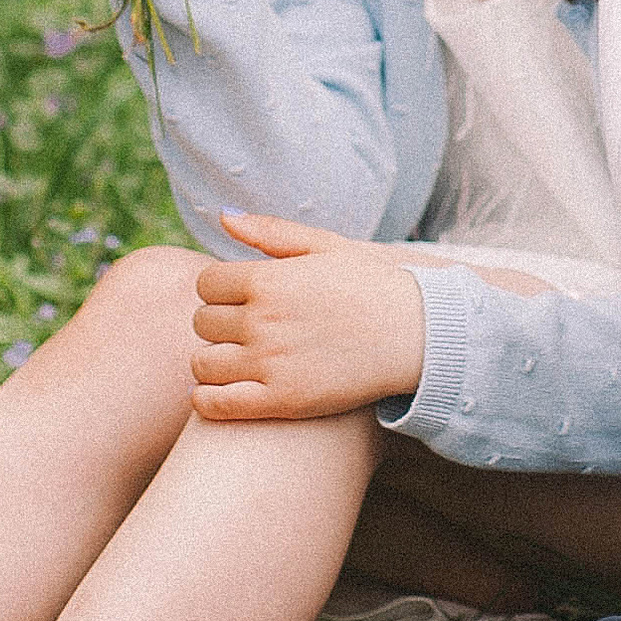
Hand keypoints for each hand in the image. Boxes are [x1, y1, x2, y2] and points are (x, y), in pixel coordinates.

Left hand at [188, 213, 428, 418]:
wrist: (418, 334)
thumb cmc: (372, 286)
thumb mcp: (326, 247)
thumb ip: (271, 232)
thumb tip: (222, 216)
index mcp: (269, 280)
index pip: (206, 284)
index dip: (220, 289)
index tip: (242, 297)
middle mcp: (263, 321)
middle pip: (203, 322)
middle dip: (220, 322)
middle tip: (249, 327)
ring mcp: (270, 364)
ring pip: (202, 362)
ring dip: (214, 359)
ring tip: (240, 357)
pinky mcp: (281, 401)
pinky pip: (214, 404)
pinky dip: (206, 399)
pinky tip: (221, 390)